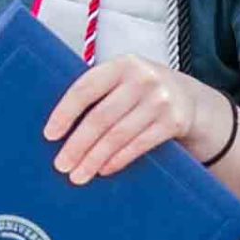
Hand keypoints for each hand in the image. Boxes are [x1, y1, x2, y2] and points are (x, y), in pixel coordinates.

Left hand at [42, 55, 224, 184]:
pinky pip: (139, 145)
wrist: (189, 97)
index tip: (50, 134)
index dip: (65, 113)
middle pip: (101, 117)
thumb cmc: (141, 90)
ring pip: (118, 135)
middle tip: (61, 165)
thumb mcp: (122, 80)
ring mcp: (160, 100)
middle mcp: (142, 78)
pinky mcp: (173, 121)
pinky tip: (103, 169)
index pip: (85, 88)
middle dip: (77, 144)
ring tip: (78, 175)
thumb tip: (58, 126)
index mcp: (121, 64)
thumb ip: (97, 93)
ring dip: (94, 158)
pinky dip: (118, 159)